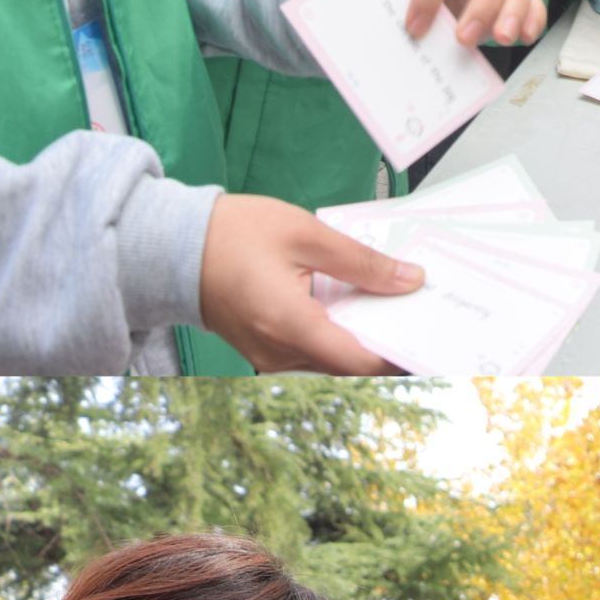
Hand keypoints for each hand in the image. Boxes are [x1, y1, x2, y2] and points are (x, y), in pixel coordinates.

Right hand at [198, 197, 423, 373]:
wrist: (170, 243)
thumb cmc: (230, 232)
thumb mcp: (305, 234)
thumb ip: (361, 261)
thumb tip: (409, 281)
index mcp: (289, 324)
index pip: (360, 362)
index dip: (400, 357)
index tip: (428, 342)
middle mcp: (277, 351)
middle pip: (348, 366)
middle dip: (385, 347)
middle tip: (418, 320)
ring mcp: (267, 356)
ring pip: (330, 362)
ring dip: (360, 342)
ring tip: (389, 310)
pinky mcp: (262, 349)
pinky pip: (309, 353)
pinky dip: (335, 337)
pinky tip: (352, 309)